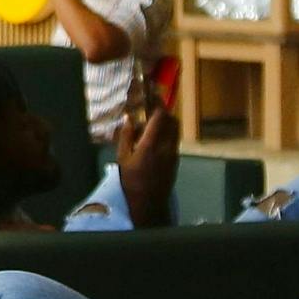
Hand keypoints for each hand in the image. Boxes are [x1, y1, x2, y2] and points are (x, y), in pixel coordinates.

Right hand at [113, 93, 178, 226]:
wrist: (148, 203)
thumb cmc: (131, 181)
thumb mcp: (122, 158)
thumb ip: (126, 136)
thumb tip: (128, 118)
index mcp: (151, 144)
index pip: (160, 117)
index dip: (157, 103)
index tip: (151, 95)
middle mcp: (167, 146)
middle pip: (172, 120)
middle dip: (164, 110)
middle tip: (153, 106)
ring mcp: (174, 153)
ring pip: (175, 130)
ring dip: (167, 121)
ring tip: (154, 121)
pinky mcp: (176, 160)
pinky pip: (174, 139)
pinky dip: (168, 133)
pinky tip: (156, 137)